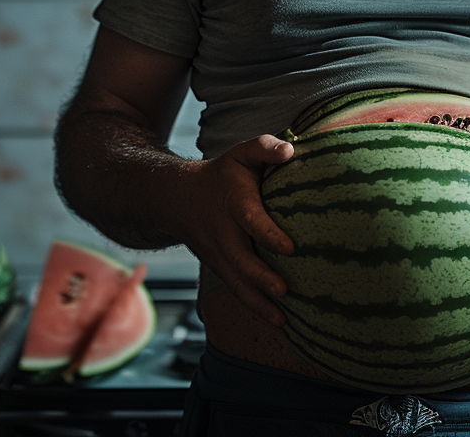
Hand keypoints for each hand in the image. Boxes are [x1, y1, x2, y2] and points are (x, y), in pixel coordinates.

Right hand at [175, 135, 294, 326]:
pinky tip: (278, 321)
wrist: (178, 199)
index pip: (250, 219)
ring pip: (236, 283)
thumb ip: (265, 148)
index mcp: (234, 202)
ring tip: (283, 321)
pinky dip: (254, 308)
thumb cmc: (223, 175)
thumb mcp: (241, 154)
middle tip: (284, 291)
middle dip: (261, 278)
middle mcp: (224, 233)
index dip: (268, 233)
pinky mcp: (219, 268)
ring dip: (258, 303)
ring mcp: (218, 255)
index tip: (290, 247)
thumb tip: (291, 150)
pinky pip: (236, 291)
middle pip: (240, 260)